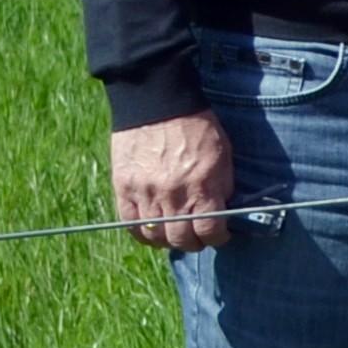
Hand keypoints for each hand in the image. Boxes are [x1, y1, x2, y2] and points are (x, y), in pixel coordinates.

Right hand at [110, 111, 233, 253]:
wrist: (157, 104)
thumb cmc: (197, 127)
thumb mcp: (223, 155)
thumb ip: (223, 187)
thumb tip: (223, 211)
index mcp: (202, 186)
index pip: (209, 230)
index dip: (217, 238)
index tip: (220, 235)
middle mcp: (173, 195)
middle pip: (181, 239)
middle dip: (194, 243)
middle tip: (198, 237)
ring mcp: (145, 193)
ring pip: (155, 236)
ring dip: (168, 240)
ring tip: (175, 234)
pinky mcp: (123, 188)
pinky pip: (130, 224)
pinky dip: (142, 234)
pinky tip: (152, 232)